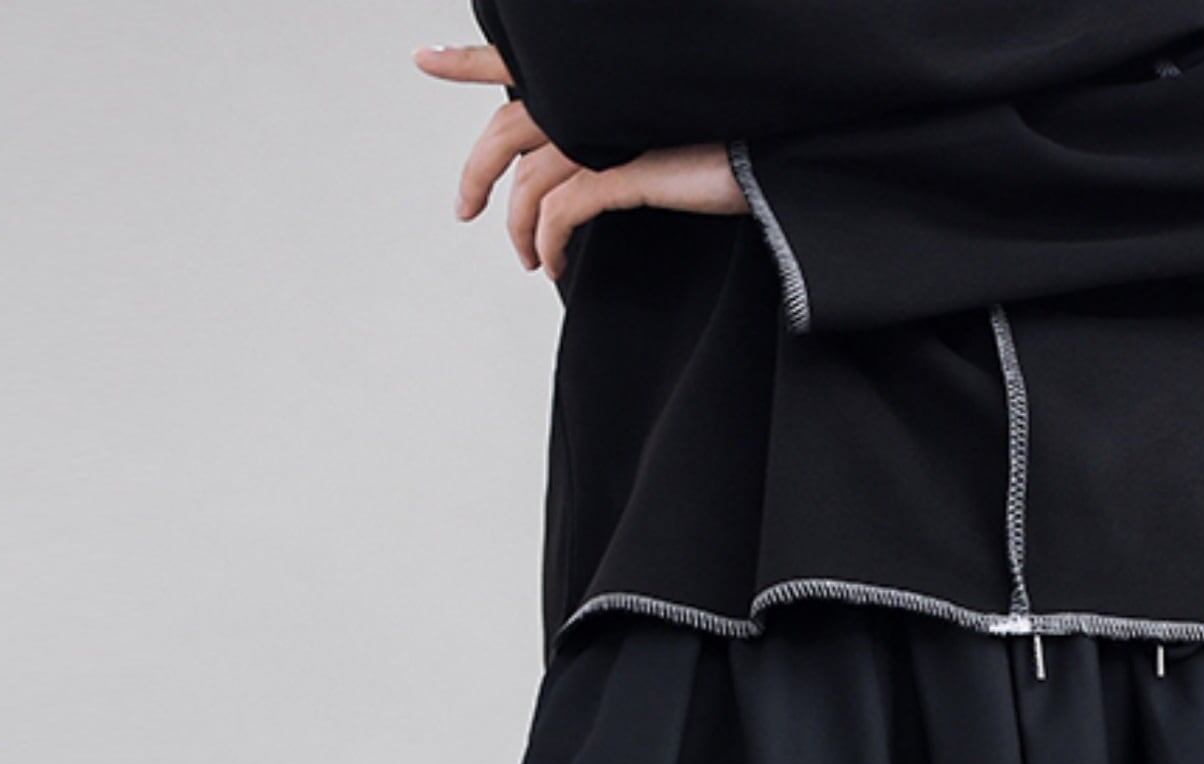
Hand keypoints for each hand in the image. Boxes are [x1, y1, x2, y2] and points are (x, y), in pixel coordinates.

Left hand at [417, 43, 745, 279]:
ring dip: (519, 229)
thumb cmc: (726, 145)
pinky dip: (547, 242)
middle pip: (504, 130)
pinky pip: (562, 210)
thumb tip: (571, 177)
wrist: (777, 154)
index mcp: (594, 79)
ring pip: (529, 182)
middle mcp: (593, 95)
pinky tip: (551, 265)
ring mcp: (609, 130)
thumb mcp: (654, 133)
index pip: (517, 64)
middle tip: (465, 208)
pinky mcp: (629, 167)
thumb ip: (606, 136)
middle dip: (475, 175)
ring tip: (528, 259)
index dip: (469, 60)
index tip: (425, 58)